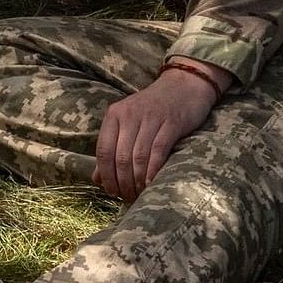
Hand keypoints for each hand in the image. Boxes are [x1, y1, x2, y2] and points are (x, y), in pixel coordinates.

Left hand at [95, 63, 225, 199]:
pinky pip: (158, 151)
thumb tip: (97, 179)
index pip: (103, 150)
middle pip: (121, 157)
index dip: (106, 175)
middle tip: (128, 197)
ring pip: (138, 157)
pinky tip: (151, 183)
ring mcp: (151, 118)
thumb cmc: (154, 108)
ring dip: (137, 181)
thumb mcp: (128, 122)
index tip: (112, 192)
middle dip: (123, 182)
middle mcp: (129, 115)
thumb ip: (112, 148)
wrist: (185, 85)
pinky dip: (153, 171)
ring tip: (140, 194)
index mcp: (114, 114)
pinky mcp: (172, 123)